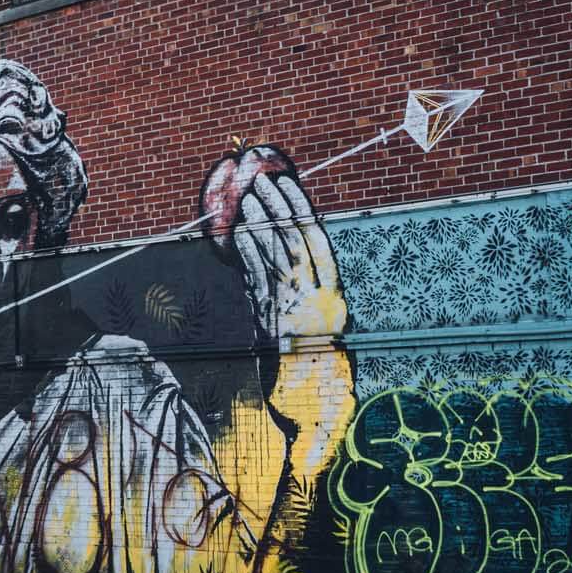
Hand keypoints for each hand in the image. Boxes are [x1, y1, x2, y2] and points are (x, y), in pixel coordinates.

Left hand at [230, 169, 345, 341]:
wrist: (305, 390)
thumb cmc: (312, 352)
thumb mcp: (321, 318)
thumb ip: (309, 286)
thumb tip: (283, 249)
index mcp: (333, 294)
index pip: (318, 240)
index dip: (302, 208)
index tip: (288, 184)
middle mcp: (316, 296)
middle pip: (296, 239)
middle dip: (278, 206)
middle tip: (262, 182)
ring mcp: (293, 304)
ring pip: (275, 252)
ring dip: (260, 222)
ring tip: (248, 198)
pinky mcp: (269, 314)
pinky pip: (257, 274)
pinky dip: (248, 249)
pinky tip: (239, 231)